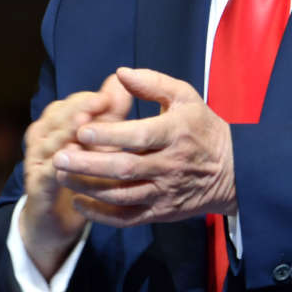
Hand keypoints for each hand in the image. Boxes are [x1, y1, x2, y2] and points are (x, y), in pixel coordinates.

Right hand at [19, 73, 131, 277]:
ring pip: (50, 141)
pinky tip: (72, 160)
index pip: (71, 103)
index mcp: (57, 124)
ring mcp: (37, 162)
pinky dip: (57, 166)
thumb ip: (110, 113)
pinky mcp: (37, 187)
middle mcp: (43, 138)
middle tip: (99, 101)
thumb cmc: (83, 175)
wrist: (58, 220)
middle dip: (79, 107)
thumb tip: (121, 81)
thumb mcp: (99, 143)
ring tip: (83, 124)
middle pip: (58, 116)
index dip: (90, 98)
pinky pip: (46, 174)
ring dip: (66, 131)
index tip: (110, 94)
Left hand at [53, 67, 236, 226]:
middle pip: (124, 168)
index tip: (81, 130)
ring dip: (88, 188)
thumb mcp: (185, 97)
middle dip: (88, 164)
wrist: (232, 170)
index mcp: (175, 133)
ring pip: (121, 195)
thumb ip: (153, 83)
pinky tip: (79, 203)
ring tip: (61, 176)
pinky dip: (101, 215)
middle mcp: (170, 165)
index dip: (109, 135)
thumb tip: (120, 73)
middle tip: (59, 157)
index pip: (139, 136)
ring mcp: (165, 191)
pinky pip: (128, 218)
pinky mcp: (161, 212)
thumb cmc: (202, 127)